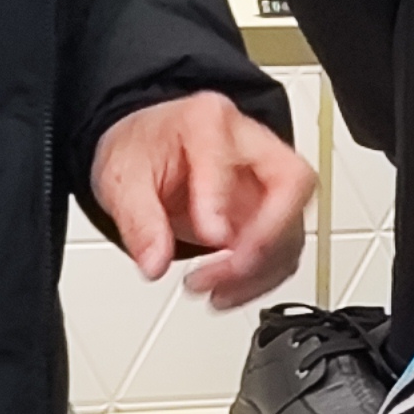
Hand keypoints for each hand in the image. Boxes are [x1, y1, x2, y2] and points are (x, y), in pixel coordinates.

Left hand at [93, 91, 313, 304]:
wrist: (147, 152)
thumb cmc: (142, 151)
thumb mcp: (122, 179)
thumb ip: (139, 220)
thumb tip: (155, 262)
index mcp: (208, 121)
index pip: (229, 156)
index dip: (224, 200)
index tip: (212, 239)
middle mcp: (250, 144)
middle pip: (291, 185)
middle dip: (266, 238)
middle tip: (228, 270)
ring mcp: (267, 179)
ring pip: (292, 224)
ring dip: (260, 268)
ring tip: (215, 291)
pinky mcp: (271, 211)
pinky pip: (282, 249)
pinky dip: (260, 278)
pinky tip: (227, 292)